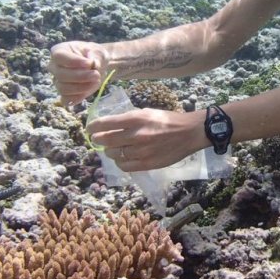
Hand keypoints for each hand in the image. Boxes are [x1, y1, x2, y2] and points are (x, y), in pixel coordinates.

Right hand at [47, 41, 107, 106]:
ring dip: (82, 87)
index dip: (74, 61)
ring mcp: (57, 81)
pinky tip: (88, 89)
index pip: (59, 57)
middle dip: (81, 77)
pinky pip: (66, 100)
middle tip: (96, 74)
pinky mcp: (64, 94)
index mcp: (58, 51)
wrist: (98, 66)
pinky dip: (79, 97)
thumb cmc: (94, 55)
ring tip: (95, 81)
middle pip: (61, 75)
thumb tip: (93, 64)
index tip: (89, 63)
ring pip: (63, 89)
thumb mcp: (97, 52)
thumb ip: (95, 57)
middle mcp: (54, 67)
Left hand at [88, 108, 206, 171]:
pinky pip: (125, 166)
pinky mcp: (147, 164)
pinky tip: (122, 157)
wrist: (189, 133)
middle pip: (106, 140)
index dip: (93, 126)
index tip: (90, 128)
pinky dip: (120, 162)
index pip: (105, 124)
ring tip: (113, 148)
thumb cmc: (167, 120)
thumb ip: (129, 119)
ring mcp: (141, 151)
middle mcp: (137, 135)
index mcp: (136, 119)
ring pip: (114, 154)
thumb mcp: (147, 112)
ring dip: (110, 151)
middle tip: (97, 138)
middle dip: (98, 139)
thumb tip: (109, 125)